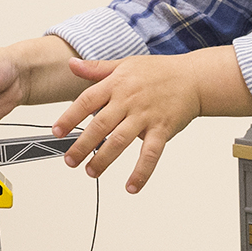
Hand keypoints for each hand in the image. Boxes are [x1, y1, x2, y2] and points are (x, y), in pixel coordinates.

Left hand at [52, 45, 251, 192]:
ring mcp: (146, 116)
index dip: (70, 117)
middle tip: (70, 160)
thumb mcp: (125, 64)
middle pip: (100, 125)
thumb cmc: (159, 71)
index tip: (57, 131)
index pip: (87, 101)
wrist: (194, 78)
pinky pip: (150, 154)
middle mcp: (129, 100)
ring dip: (103, 159)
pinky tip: (131, 186)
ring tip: (91, 172)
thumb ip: (97, 68)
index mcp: (117, 84)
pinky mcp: (162, 130)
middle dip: (82, 145)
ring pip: (120, 141)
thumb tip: (71, 64)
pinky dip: (141, 171)